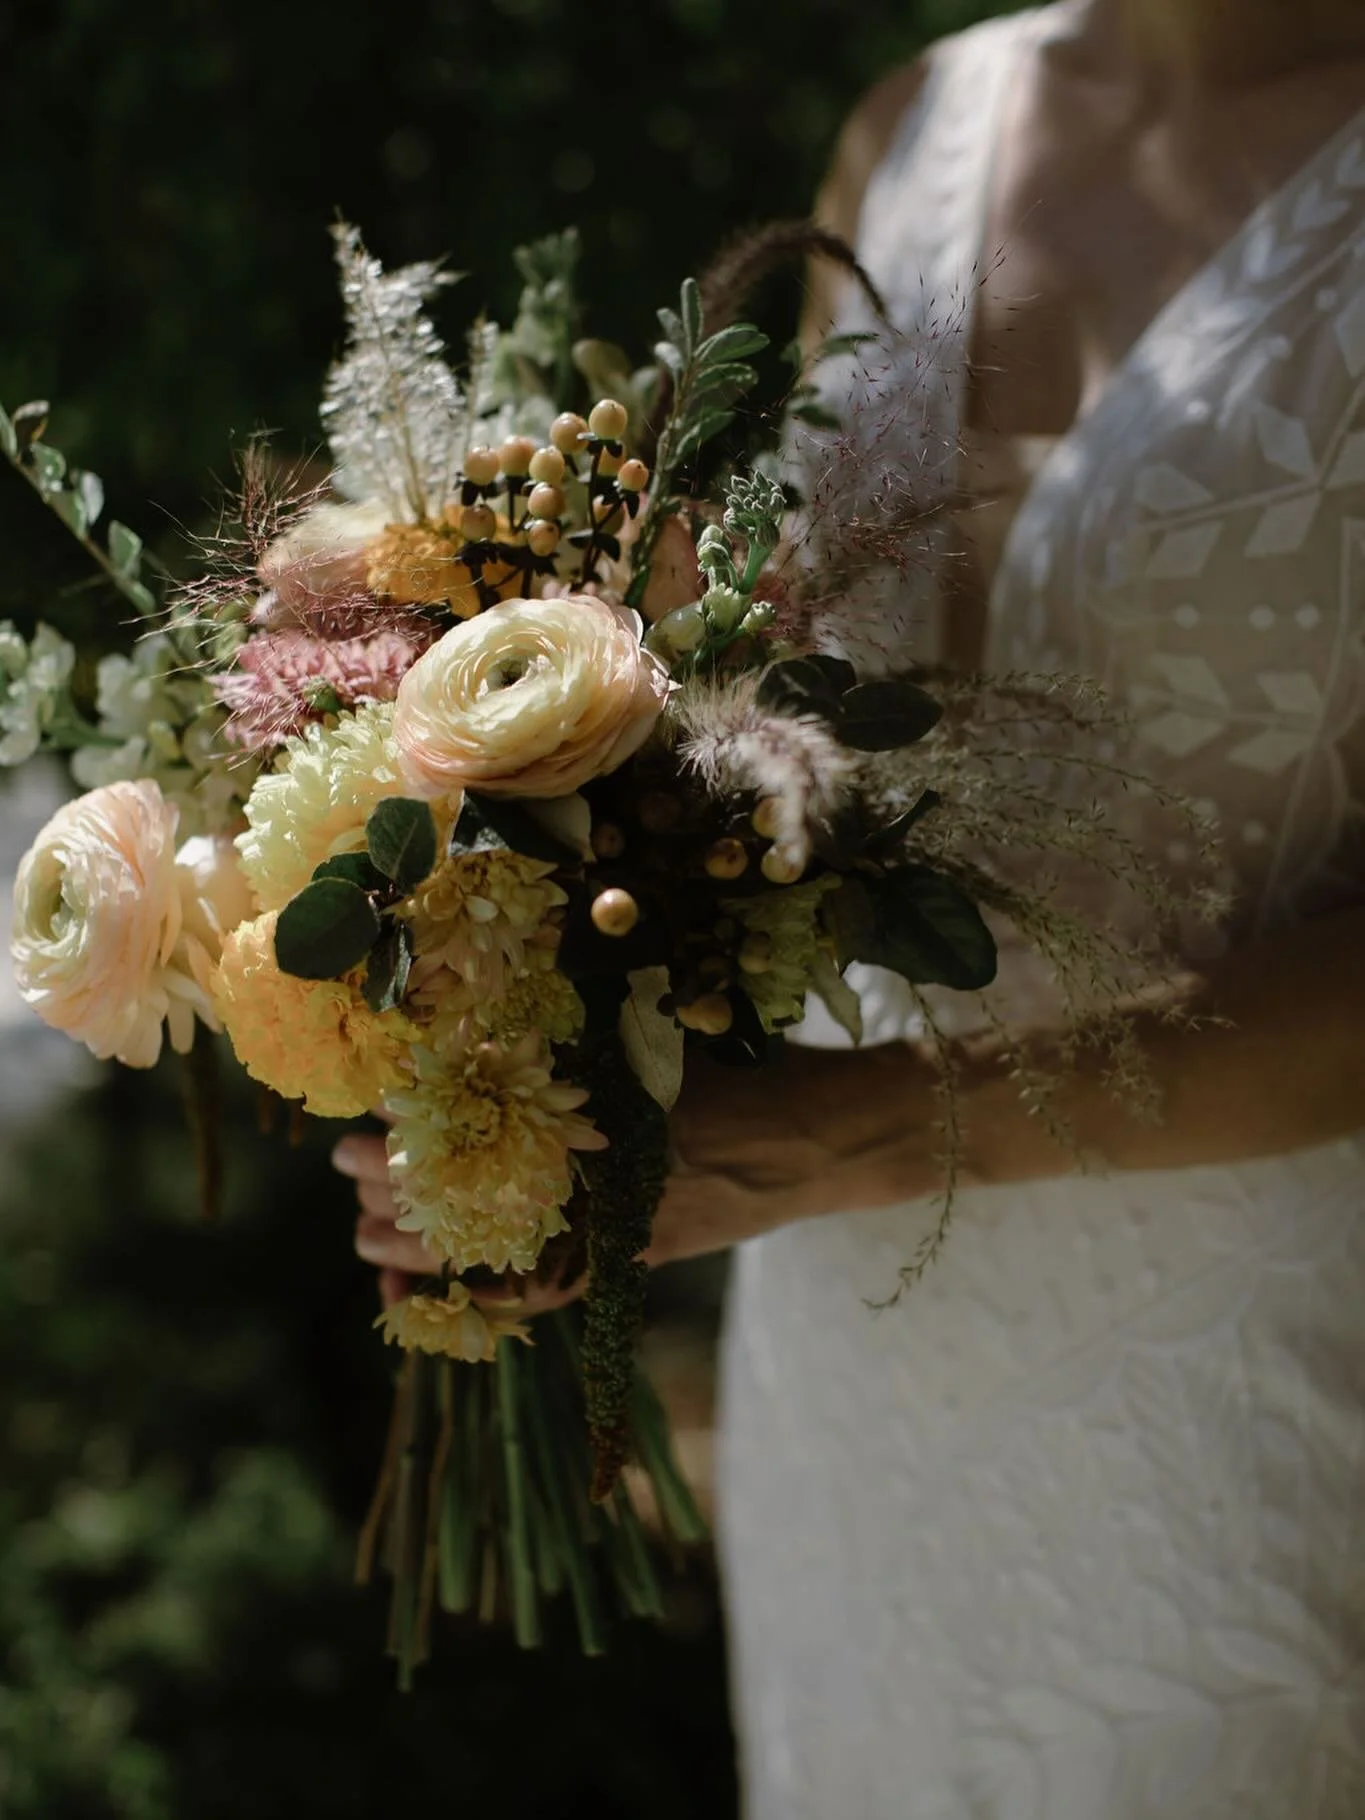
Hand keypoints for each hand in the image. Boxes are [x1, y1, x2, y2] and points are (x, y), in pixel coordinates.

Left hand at [336, 1041, 943, 1309]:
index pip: (489, 1146)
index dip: (418, 1142)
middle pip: (484, 1206)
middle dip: (405, 1196)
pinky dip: (503, 1296)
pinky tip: (457, 1295)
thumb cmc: (757, 1067)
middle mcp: (610, 1191)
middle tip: (344, 1179)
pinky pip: (559, 1290)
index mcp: (609, 1129)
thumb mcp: (664, 1045)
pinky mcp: (645, 1255)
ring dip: (437, 1254)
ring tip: (372, 1248)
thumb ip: (589, 1050)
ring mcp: (627, 1233)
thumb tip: (490, 1034)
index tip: (364, 1127)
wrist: (835, 1133)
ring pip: (509, 1258)